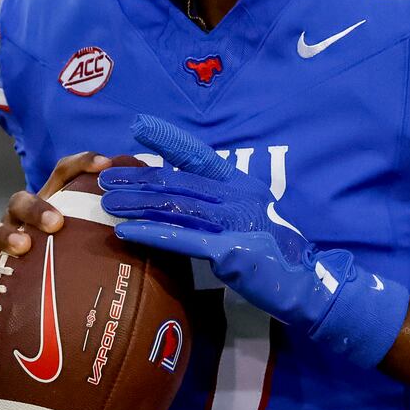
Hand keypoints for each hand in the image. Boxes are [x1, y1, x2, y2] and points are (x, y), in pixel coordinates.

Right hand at [0, 152, 112, 307]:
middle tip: (57, 222)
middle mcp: (24, 221)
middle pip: (22, 200)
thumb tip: (173, 235)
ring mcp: (1, 247)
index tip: (106, 165)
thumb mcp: (98, 249)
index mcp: (54, 206)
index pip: (65, 174)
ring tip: (22, 247)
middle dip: (38, 206)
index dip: (84, 163)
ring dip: (7, 236)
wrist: (32, 313)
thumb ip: (127, 238)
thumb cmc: (73, 270)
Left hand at [99, 115, 408, 368]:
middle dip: (137, 179)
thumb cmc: (273, 251)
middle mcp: (234, 196)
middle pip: (176, 182)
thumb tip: (176, 198)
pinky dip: (150, 234)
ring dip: (136, 204)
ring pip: (174, 206)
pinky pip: (181, 239)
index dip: (167, 139)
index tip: (137, 127)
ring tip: (107, 203)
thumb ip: (216, 205)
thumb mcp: (246, 217)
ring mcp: (232, 222)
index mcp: (239, 184)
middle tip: (104, 179)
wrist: (304, 281)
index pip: (198, 155)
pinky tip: (126, 232)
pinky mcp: (227, 250)